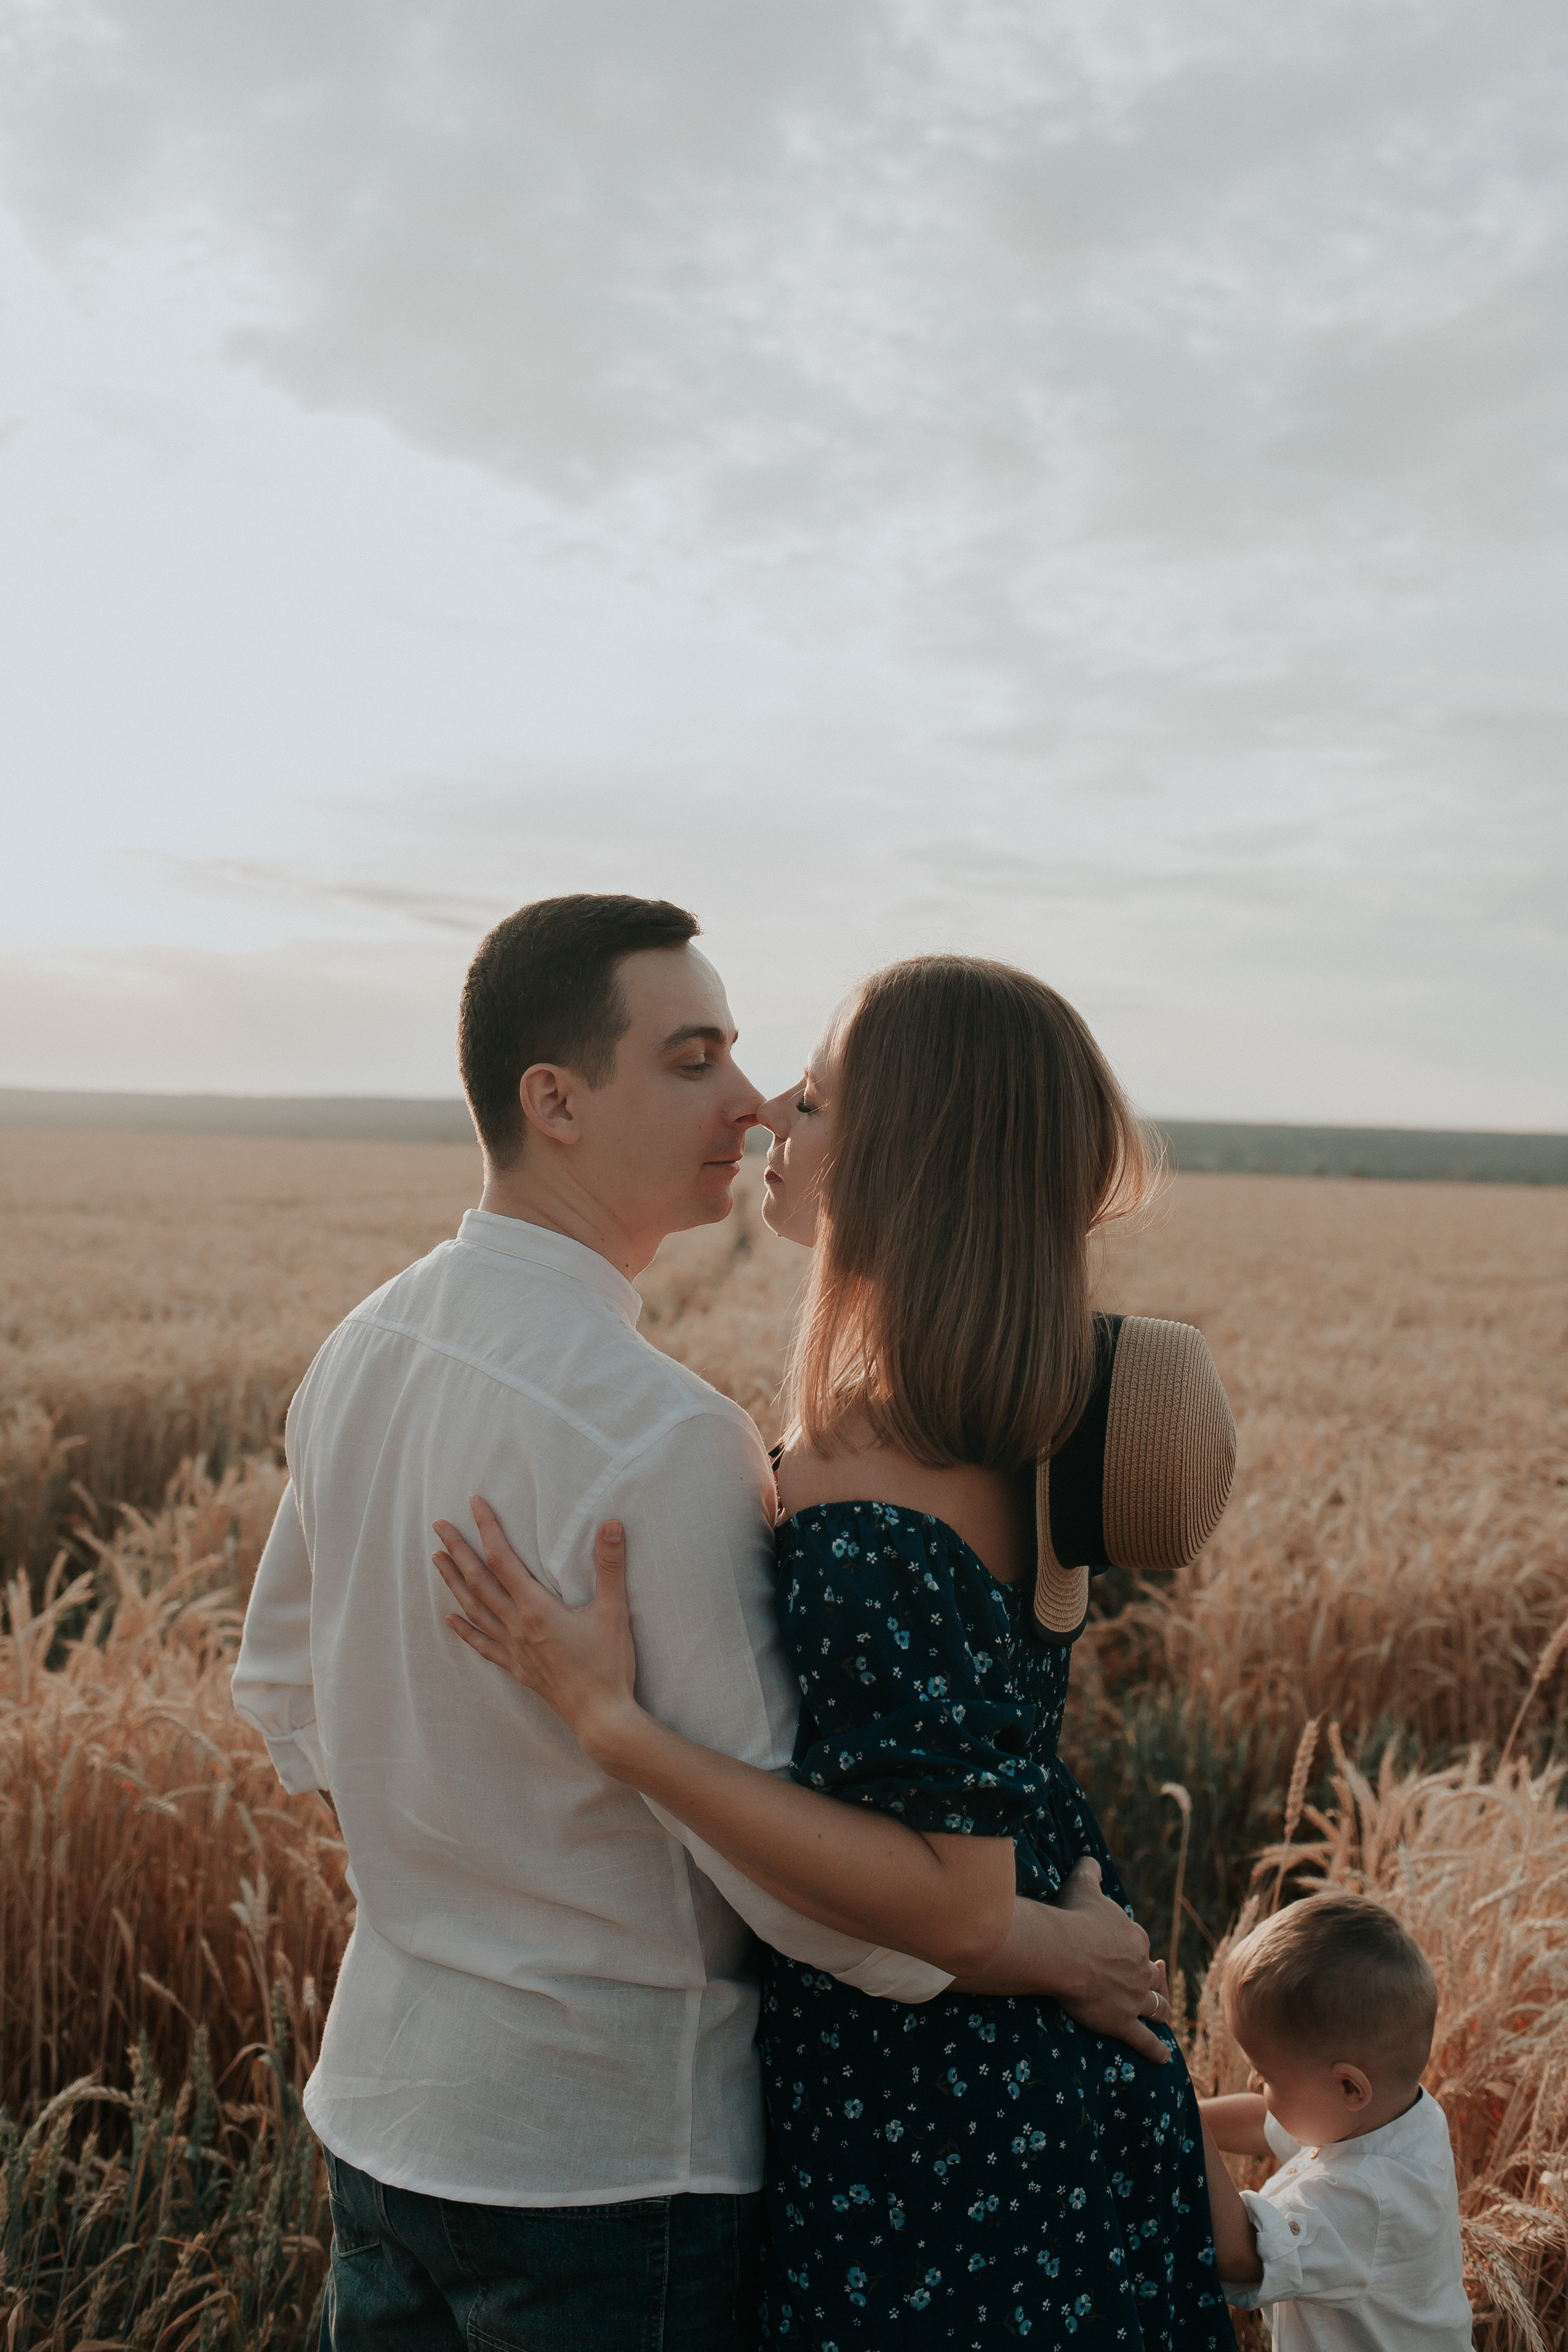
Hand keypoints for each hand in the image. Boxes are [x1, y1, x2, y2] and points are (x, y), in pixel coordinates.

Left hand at [433, 1502, 641, 1757]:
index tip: (474, 1504)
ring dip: (454, 1582)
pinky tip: (450, 1620)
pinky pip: (483, 1645)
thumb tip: (612, 1523)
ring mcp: (514, 1649)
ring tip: (436, 1559)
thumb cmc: (608, 1665)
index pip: (503, 1559)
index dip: (487, 1529)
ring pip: (474, 1609)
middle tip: (438, 1525)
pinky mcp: (517, 1669)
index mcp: (536, 1609)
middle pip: (479, 1581)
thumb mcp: (614, 1611)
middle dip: (458, 1550)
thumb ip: (610, 1565)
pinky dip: (465, 1630)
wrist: (600, 1718)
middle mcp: (517, 1626)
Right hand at [1051, 1857, 1171, 2063]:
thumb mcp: (1083, 1884)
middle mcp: (1141, 1969)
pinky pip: (1144, 2040)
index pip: (1137, 1945)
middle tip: (1147, 1986)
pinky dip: (1156, 2049)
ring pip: (1155, 2008)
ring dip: (1158, 2012)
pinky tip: (1164, 2056)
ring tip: (1161, 2017)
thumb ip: (1090, 1870)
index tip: (1118, 1951)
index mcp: (1135, 1939)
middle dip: (1151, 1982)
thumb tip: (1090, 1858)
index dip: (1128, 1949)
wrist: (1064, 1952)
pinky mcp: (1123, 2022)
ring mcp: (1135, 1998)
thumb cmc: (1072, 1917)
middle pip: (1151, 1978)